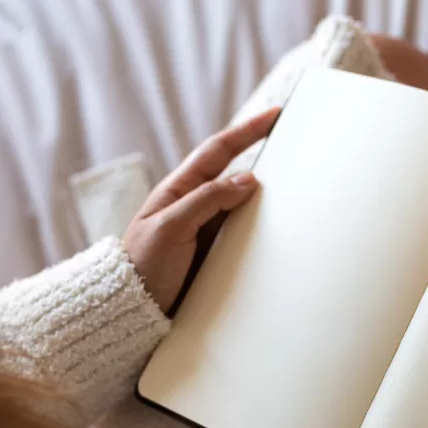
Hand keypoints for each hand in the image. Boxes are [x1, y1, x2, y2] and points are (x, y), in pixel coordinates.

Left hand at [123, 107, 280, 311]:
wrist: (132, 312)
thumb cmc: (142, 267)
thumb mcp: (169, 229)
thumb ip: (205, 201)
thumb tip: (247, 179)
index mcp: (179, 191)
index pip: (218, 151)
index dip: (247, 131)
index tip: (274, 115)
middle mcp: (196, 206)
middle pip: (236, 173)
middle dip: (264, 157)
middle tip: (294, 145)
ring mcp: (208, 230)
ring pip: (245, 204)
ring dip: (268, 197)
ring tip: (295, 188)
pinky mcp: (217, 255)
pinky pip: (246, 233)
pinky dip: (264, 228)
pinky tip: (281, 230)